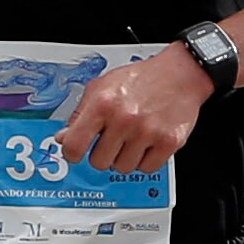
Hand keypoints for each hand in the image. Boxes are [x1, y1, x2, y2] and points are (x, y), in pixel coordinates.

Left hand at [56, 44, 212, 175]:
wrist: (180, 75)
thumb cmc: (141, 79)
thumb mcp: (102, 87)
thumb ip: (80, 114)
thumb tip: (63, 137)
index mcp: (103, 104)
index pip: (74, 145)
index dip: (72, 153)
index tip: (76, 152)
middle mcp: (124, 119)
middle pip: (99, 162)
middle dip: (103, 154)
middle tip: (113, 140)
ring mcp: (147, 132)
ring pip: (123, 168)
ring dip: (125, 157)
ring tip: (132, 138)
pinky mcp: (168, 143)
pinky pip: (147, 168)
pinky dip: (146, 160)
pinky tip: (147, 143)